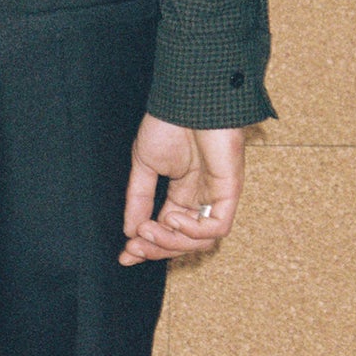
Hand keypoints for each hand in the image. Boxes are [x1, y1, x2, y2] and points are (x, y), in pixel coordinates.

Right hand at [119, 115, 244, 265]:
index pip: (167, 231)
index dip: (147, 246)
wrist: (187, 101)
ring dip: (171, 243)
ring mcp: (216, 196)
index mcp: (181, 194)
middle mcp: (200, 199)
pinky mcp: (229, 191)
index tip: (125, 254)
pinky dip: (194, 232)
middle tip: (135, 247)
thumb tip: (130, 230)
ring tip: (149, 231)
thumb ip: (138, 200)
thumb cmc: (169, 124)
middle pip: (183, 242)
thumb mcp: (144, 165)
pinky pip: (218, 227)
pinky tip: (173, 220)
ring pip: (200, 241)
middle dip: (156, 250)